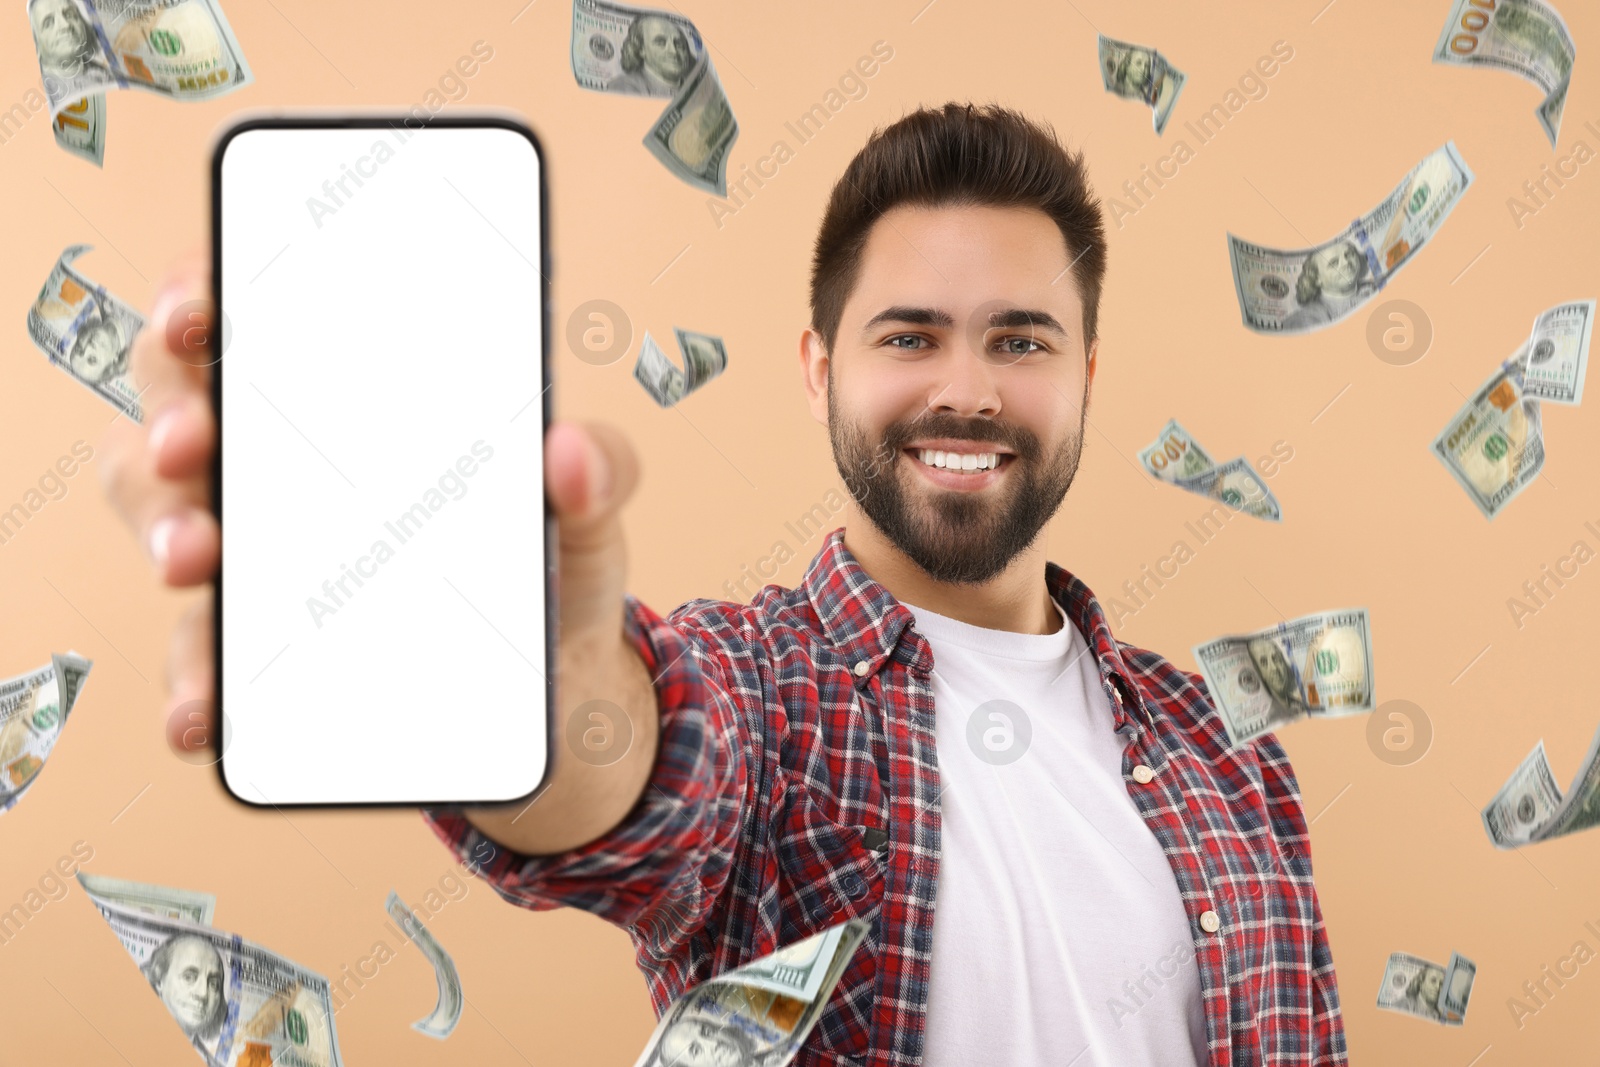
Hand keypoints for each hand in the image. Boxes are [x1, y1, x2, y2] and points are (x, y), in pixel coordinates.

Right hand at [101, 245, 647, 782]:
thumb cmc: (550, 569)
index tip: (198, 312)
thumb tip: (571, 451)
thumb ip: (601, 474)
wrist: (556, 691)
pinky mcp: (261, 656)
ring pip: (166, 521)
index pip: (254, 320)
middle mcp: (284, 467)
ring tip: (194, 561)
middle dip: (169, 412)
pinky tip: (204, 710)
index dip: (201, 296)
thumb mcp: (587, 517)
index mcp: (354, 404)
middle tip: (193, 440)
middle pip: (182, 406)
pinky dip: (192, 684)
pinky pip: (202, 661)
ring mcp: (260, 560)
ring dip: (163, 531)